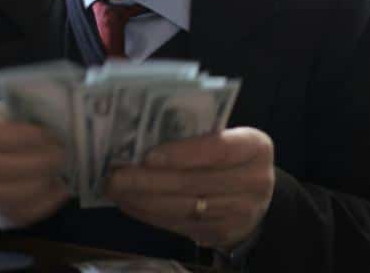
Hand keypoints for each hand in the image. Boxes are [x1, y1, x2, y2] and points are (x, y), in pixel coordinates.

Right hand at [0, 95, 69, 228]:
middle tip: (60, 156)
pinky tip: (56, 192)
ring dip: (35, 188)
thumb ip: (20, 114)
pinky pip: (5, 217)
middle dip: (32, 164)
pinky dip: (36, 207)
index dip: (16, 137)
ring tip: (59, 175)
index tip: (46, 135)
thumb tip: (58, 126)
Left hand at [105, 127, 274, 249]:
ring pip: (183, 207)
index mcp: (255, 147)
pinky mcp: (222, 234)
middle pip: (194, 182)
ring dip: (142, 200)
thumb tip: (141, 135)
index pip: (218, 149)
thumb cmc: (229, 157)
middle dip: (148, 180)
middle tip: (114, 175)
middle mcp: (254, 182)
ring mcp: (240, 213)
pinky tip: (129, 203)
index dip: (182, 153)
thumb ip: (195, 135)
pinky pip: (179, 225)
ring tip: (114, 189)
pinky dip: (149, 214)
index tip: (147, 156)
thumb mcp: (226, 137)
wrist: (255, 196)